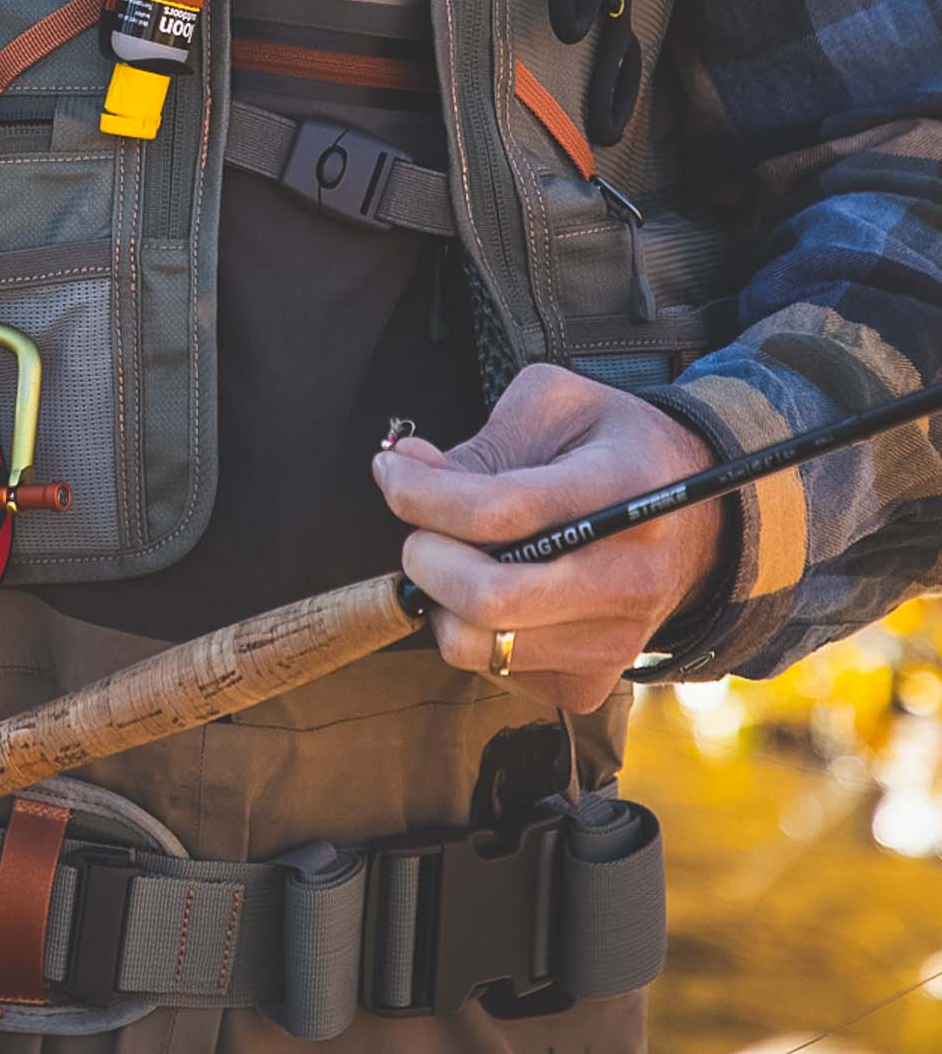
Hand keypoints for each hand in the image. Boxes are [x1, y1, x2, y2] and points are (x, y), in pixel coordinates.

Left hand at [372, 364, 723, 711]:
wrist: (697, 526)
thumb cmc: (612, 450)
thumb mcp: (557, 405)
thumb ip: (480, 439)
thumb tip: (404, 466)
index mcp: (621, 491)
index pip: (498, 512)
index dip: (421, 493)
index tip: (391, 470)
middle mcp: (626, 578)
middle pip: (486, 596)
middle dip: (423, 554)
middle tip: (419, 525)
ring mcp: (613, 642)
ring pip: (476, 644)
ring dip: (439, 597)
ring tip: (457, 556)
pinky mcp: (589, 683)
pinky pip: (491, 669)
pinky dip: (468, 628)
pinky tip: (493, 588)